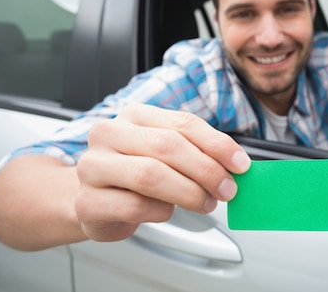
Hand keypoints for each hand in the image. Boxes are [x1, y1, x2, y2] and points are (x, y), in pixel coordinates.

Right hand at [75, 103, 250, 240]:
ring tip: (206, 203)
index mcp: (134, 115)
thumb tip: (235, 166)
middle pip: (168, 146)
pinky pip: (135, 205)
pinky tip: (167, 211)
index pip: (183, 123)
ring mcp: (93, 166)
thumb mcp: (164, 155)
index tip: (241, 164)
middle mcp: (110, 134)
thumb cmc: (133, 175)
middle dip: (206, 170)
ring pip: (151, 175)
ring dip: (189, 193)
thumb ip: (196, 153)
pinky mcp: (87, 201)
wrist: (91, 200)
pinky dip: (161, 211)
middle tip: (227, 189)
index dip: (217, 144)